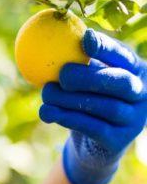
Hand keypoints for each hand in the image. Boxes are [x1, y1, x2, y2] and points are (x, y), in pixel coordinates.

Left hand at [40, 30, 146, 183]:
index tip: (85, 39)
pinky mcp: (119, 141)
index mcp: (135, 70)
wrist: (91, 145)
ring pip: (104, 106)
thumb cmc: (85, 102)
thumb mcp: (83, 80)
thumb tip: (47, 37)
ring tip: (46, 94)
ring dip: (69, 100)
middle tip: (62, 74)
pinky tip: (47, 112)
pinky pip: (93, 127)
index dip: (106, 47)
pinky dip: (67, 118)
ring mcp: (134, 119)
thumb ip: (75, 62)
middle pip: (119, 82)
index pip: (123, 55)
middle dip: (88, 76)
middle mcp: (141, 93)